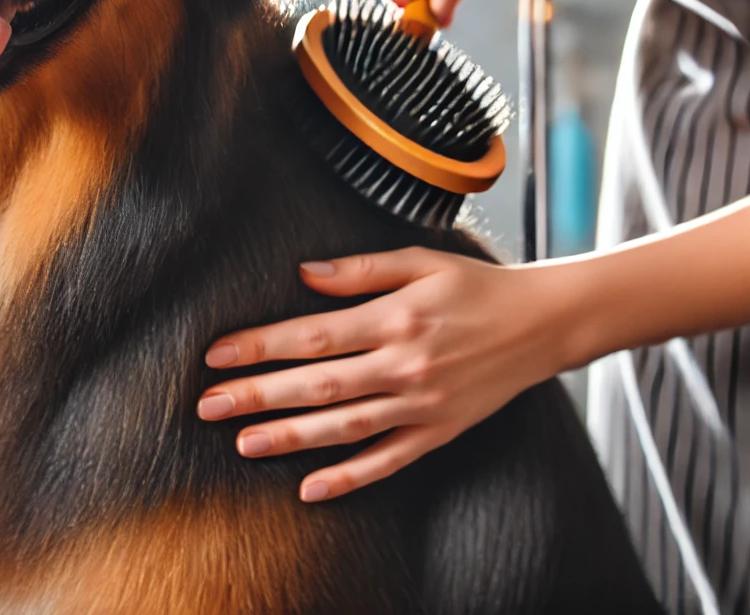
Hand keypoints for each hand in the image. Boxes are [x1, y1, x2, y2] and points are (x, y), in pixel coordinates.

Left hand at [197, 248, 569, 502]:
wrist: (541, 323)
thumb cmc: (476, 286)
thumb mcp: (421, 261)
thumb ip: (361, 270)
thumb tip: (304, 273)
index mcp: (396, 318)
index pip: (314, 335)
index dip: (262, 345)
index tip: (218, 354)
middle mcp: (405, 365)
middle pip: (319, 384)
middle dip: (258, 394)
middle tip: (207, 405)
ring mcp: (422, 404)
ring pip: (346, 427)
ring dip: (291, 436)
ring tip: (243, 442)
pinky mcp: (439, 432)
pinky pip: (390, 460)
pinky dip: (351, 477)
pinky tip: (312, 488)